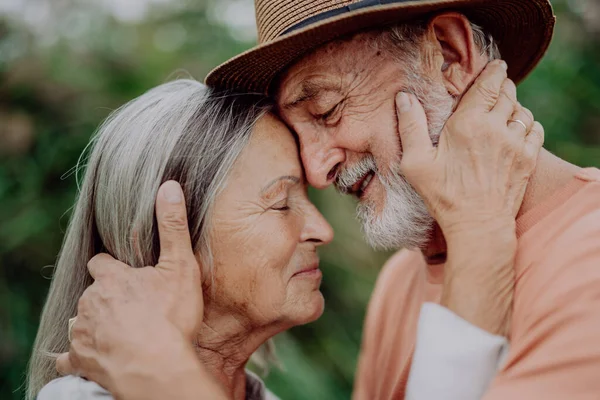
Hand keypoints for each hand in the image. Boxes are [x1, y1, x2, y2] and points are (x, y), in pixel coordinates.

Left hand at [56, 181, 224, 399]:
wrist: (157, 368)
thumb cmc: (171, 317)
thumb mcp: (180, 267)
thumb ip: (172, 226)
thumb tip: (169, 185)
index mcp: (111, 278)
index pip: (101, 263)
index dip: (112, 268)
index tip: (124, 273)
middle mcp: (91, 301)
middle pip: (92, 294)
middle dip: (106, 298)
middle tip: (131, 308)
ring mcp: (83, 332)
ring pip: (82, 322)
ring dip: (95, 324)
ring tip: (119, 333)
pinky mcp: (81, 361)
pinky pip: (70, 358)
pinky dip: (78, 357)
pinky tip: (89, 358)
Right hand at [395, 60, 543, 335]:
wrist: (478, 225)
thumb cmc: (443, 196)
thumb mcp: (416, 163)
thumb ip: (411, 126)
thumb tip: (404, 97)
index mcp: (468, 123)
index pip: (489, 83)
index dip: (494, 71)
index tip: (495, 66)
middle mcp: (496, 128)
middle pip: (508, 92)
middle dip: (502, 86)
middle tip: (494, 87)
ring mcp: (516, 143)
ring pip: (522, 110)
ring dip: (513, 105)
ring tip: (502, 109)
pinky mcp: (528, 158)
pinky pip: (534, 128)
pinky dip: (527, 123)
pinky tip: (516, 129)